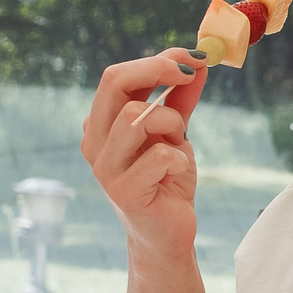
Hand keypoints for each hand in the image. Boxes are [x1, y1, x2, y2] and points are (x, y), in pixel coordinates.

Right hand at [83, 49, 209, 266]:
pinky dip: (178, 158)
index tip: (192, 58)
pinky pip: (158, 155)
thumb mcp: (175, 133)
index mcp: (101, 124)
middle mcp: (94, 142)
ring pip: (135, 116)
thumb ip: (181, 98)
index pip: (116, 76)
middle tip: (191, 73)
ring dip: (171, 122)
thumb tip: (197, 62)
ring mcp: (105, 168)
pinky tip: (176, 173)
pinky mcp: (124, 191)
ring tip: (180, 143)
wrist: (168, 234)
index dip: (156, 61)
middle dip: (157, 70)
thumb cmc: (166, 181)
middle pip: (113, 83)